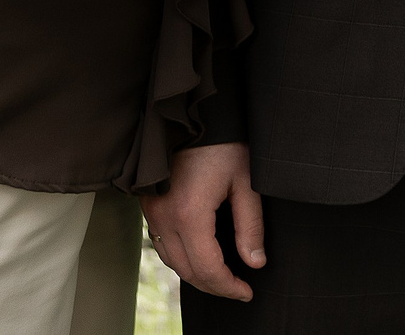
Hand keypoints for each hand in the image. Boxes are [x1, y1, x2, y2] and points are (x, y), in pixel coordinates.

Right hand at [141, 142, 263, 302]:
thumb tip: (255, 262)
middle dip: (214, 285)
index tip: (247, 291)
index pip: (208, 268)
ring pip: (171, 259)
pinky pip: (161, 242)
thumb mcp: (246, 182)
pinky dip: (180, 257)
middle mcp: (165, 217)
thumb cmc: (223, 143)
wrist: (193, 112)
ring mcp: (152, 210)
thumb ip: (251, 226)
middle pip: (187, 270)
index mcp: (190, 214)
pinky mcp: (149, 203)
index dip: (229, 286)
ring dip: (195, 274)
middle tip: (238, 288)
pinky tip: (198, 256)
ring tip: (221, 276)